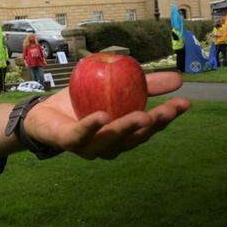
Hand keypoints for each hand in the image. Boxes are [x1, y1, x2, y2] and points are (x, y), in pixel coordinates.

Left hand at [23, 72, 190, 159]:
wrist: (42, 114)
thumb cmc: (80, 103)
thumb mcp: (114, 88)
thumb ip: (143, 85)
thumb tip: (179, 78)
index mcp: (123, 135)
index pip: (149, 127)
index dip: (168, 117)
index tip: (185, 103)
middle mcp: (110, 146)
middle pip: (134, 138)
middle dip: (152, 126)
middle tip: (164, 112)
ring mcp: (89, 148)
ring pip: (111, 142)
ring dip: (126, 129)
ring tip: (142, 116)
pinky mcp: (68, 143)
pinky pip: (81, 136)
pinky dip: (92, 127)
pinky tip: (103, 116)